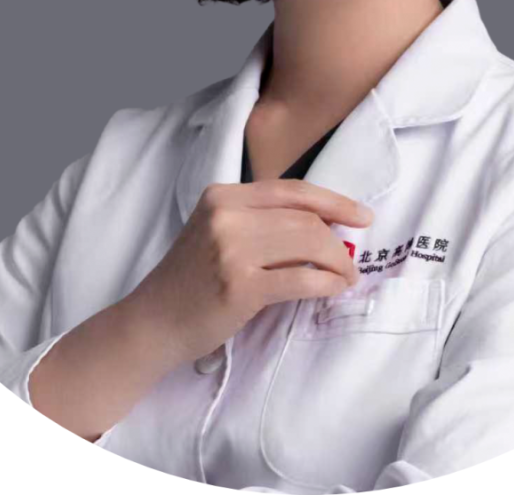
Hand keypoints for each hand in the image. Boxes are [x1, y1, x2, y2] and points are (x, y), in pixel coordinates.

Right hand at [125, 180, 372, 364]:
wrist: (152, 322)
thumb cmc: (190, 281)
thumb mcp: (217, 233)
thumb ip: (260, 221)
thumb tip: (326, 225)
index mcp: (223, 195)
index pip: (292, 190)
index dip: (334, 201)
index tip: (362, 216)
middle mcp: (226, 214)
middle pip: (304, 218)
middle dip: (337, 240)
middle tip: (351, 261)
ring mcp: (231, 249)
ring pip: (308, 244)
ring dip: (337, 263)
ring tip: (344, 277)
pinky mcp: (239, 286)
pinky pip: (300, 279)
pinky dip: (326, 284)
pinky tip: (333, 290)